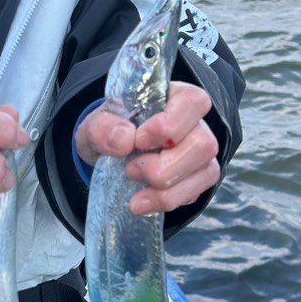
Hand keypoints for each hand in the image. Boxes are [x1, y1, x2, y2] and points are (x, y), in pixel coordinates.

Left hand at [76, 82, 220, 214]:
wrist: (109, 158)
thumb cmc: (110, 133)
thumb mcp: (94, 126)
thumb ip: (102, 127)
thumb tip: (124, 139)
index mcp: (173, 98)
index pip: (192, 102)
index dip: (169, 126)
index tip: (138, 141)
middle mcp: (195, 124)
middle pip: (203, 144)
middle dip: (165, 166)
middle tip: (131, 169)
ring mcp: (200, 153)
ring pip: (206, 172)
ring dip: (167, 190)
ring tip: (136, 194)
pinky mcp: (198, 179)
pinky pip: (196, 193)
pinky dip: (167, 202)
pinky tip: (144, 203)